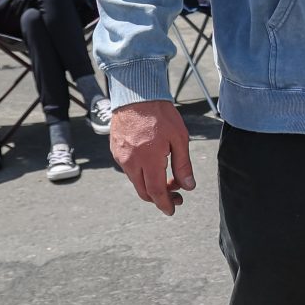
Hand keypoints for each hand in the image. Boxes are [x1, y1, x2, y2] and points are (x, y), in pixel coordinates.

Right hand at [111, 100, 193, 215]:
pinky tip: (154, 166)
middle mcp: (131, 162)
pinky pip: (129, 170)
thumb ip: (183, 165)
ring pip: (135, 182)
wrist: (136, 95)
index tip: (172, 209)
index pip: (156, 192)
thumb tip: (188, 186)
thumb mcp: (179, 139)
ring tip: (168, 178)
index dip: (165, 204)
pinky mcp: (116, 151)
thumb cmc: (161, 114)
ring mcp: (120, 157)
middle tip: (176, 195)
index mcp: (148, 160)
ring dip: (151, 186)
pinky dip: (142, 174)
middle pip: (144, 191)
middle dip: (160, 197)